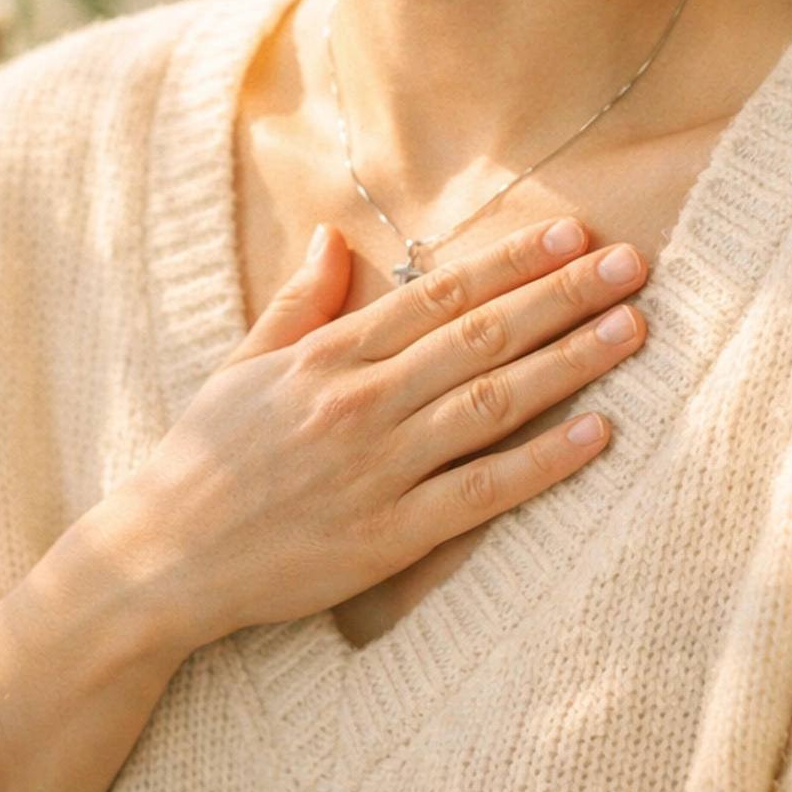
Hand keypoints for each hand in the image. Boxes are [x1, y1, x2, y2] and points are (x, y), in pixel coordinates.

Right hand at [94, 216, 647, 653]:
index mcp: (328, 356)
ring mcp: (378, 470)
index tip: (570, 232)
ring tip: (630, 330)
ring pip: (491, 403)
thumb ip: (299, 301)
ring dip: (568, 363)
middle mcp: (360, 402)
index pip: (438, 294)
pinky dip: (542, 464)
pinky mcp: (389, 538)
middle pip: (479, 336)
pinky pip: (480, 494)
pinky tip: (597, 435)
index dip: (509, 261)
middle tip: (632, 264)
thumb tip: (336, 235)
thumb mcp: (243, 364)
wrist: (159, 559)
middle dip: (561, 295)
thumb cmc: (204, 460)